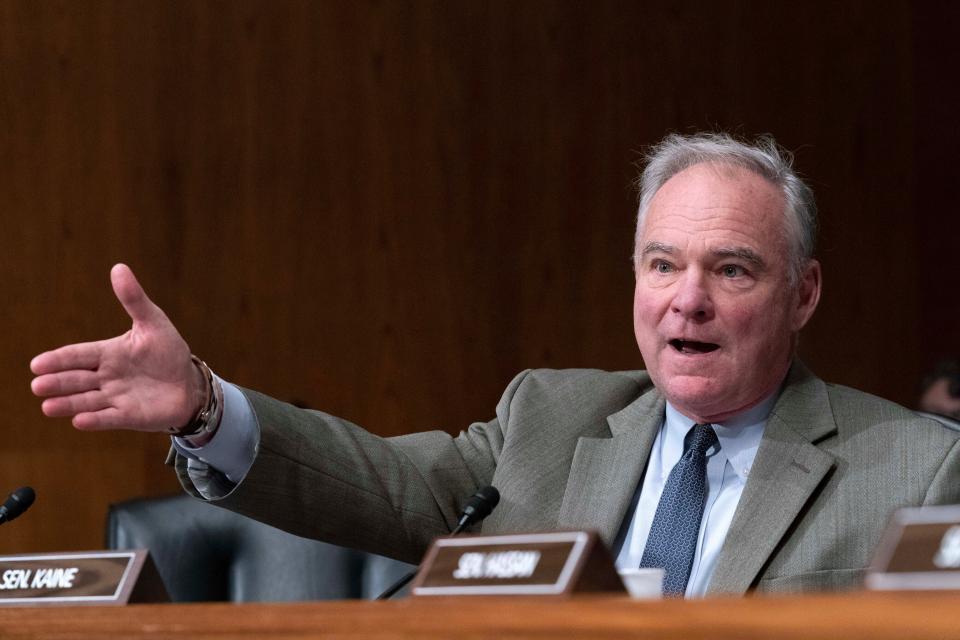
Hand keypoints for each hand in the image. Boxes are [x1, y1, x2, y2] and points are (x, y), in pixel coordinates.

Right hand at [30, 264, 205, 432]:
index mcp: (109, 353)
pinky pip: (109, 418)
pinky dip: (95, 420)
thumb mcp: (153, 323)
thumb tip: (118, 267)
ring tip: (47, 407)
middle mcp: (107, 377)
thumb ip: (134, 299)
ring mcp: (116, 397)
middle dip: (58, 382)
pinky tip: (79, 421)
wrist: (189, 384)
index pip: (78, 355)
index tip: (37, 364)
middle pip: (77, 379)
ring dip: (68, 404)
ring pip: (87, 401)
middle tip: (37, 385)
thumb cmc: (168, 352)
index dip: (58, 359)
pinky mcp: (129, 416)